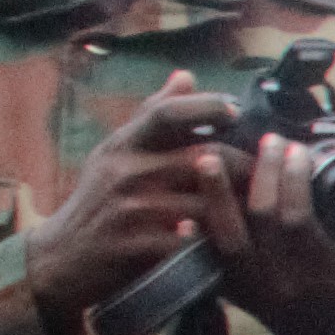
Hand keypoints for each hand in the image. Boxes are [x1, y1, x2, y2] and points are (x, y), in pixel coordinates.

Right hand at [24, 72, 241, 334]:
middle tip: (270, 174)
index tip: (236, 110)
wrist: (63, 258)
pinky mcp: (138, 247)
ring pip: (207, 202)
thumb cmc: (100, 201)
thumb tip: (187, 76)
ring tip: (265, 210)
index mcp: (124, 145)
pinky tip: (237, 243)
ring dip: (240, 208)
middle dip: (246, 166)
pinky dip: (217, 241)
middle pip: (205, 158)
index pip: (166, 113)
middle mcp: (126, 171)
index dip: (206, 107)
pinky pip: (193, 242)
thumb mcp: (117, 153)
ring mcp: (132, 210)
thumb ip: (153, 116)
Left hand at [201, 128, 334, 334]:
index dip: (294, 182)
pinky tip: (180, 217)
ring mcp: (252, 287)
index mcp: (321, 269)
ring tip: (207, 156)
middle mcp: (284, 279)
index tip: (296, 148)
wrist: (320, 330)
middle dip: (262, 175)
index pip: (300, 220)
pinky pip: (205, 264)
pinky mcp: (229, 290)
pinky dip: (192, 242)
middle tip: (267, 141)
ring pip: (228, 240)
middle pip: (263, 221)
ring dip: (215, 198)